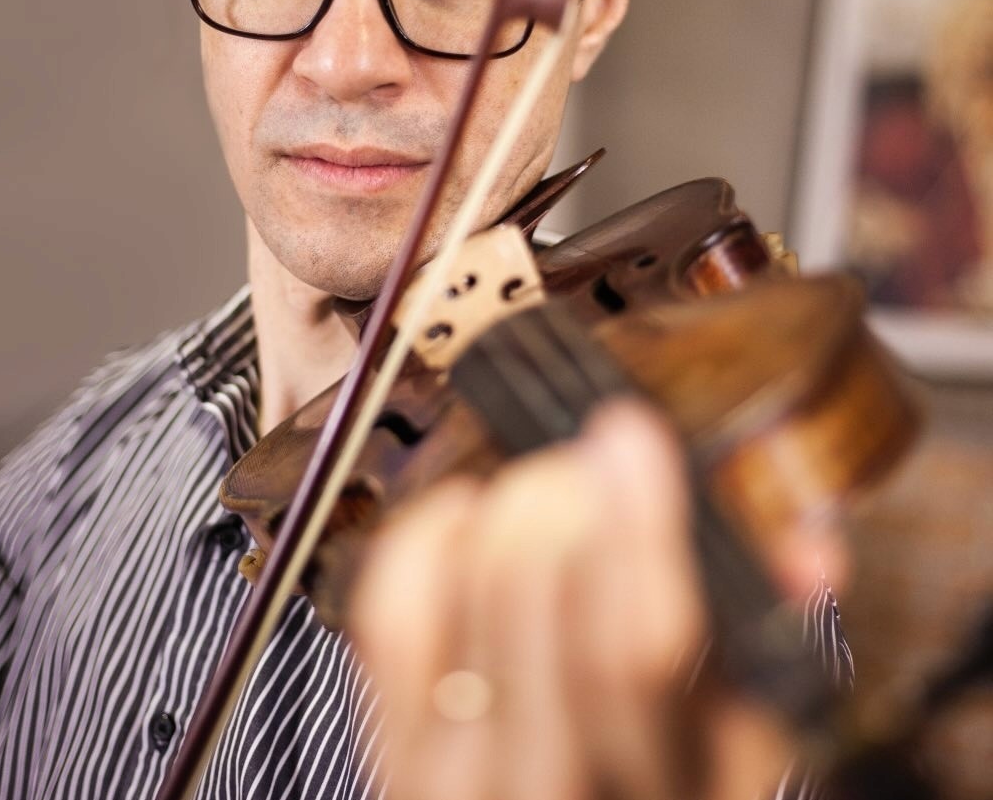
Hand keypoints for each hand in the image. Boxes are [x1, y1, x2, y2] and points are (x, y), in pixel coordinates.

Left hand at [350, 399, 824, 799]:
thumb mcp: (744, 771)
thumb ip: (776, 658)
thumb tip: (808, 545)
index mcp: (665, 799)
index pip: (635, 648)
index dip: (634, 522)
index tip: (630, 434)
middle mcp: (542, 790)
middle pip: (525, 598)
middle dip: (556, 491)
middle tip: (586, 461)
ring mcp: (448, 778)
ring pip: (448, 594)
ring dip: (499, 506)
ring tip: (540, 490)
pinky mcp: (392, 750)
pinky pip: (389, 614)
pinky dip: (426, 537)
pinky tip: (467, 518)